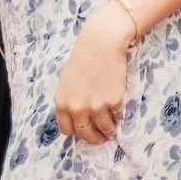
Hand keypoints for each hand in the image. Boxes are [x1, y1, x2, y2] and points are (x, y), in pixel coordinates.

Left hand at [54, 9, 130, 144]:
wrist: (102, 42)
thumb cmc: (83, 56)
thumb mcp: (66, 79)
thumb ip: (68, 99)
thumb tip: (75, 115)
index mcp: (62, 103)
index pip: (67, 130)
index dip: (76, 133)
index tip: (84, 132)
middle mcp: (77, 109)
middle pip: (85, 133)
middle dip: (94, 138)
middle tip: (101, 138)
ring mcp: (96, 107)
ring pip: (104, 129)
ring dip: (108, 131)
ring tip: (112, 130)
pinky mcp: (114, 102)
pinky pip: (117, 116)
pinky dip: (118, 116)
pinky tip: (117, 111)